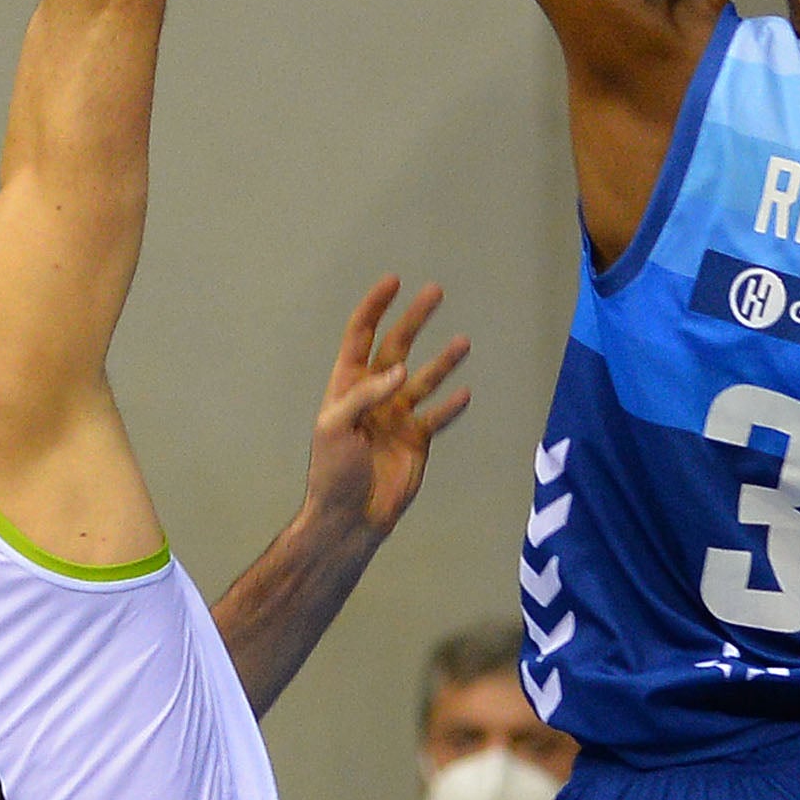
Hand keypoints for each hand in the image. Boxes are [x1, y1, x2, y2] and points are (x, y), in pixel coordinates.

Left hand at [298, 277, 473, 543]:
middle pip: (397, 347)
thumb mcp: (335, 428)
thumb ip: (365, 395)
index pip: (361, 335)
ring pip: (424, 379)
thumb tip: (401, 370)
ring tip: (464, 340)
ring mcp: (397, 417)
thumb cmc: (333, 471)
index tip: (393, 282)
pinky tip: (466, 391)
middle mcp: (375, 395)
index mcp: (348, 386)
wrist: (351, 518)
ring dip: (443, 360)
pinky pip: (438, 416)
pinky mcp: (417, 441)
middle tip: (436, 292)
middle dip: (414, 319)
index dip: (375, 307)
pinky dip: (451, 404)